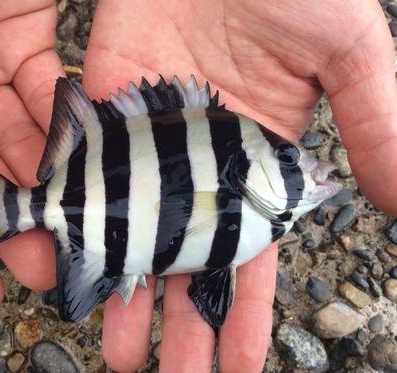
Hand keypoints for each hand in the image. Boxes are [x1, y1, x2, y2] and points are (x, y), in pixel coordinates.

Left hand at [83, 1, 396, 370]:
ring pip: (136, 235)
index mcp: (259, 163)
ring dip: (129, 293)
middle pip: (189, 262)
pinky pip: (93, 182)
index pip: (251, 257)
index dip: (244, 313)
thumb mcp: (350, 53)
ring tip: (121, 352)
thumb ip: (377, 125)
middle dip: (182, 322)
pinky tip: (79, 270)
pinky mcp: (108, 120)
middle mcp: (202, 167)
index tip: (236, 368)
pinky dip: (84, 224)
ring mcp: (151, 147)